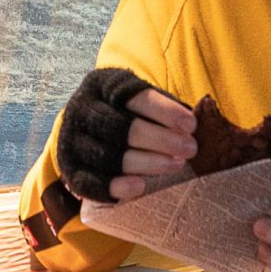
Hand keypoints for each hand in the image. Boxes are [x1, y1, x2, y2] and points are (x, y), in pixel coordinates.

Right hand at [53, 68, 194, 201]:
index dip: (164, 111)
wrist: (86, 131)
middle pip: (121, 127)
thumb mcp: (140, 100)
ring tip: (175, 165)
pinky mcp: (70, 169)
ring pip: (110, 155)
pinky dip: (116, 186)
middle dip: (160, 140)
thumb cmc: (127, 112)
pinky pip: (91, 183)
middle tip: (189, 149)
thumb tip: (199, 121)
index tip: (192, 125)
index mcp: (101, 85)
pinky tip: (141, 186)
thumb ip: (164, 108)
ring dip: (146, 162)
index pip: (134, 96)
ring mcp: (72, 140)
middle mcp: (82, 109)